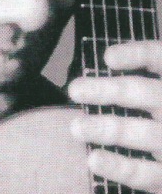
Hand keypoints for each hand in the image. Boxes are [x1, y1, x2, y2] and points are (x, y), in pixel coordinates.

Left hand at [69, 41, 161, 192]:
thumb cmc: (154, 106)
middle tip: (75, 90)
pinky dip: (120, 167)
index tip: (108, 57)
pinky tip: (93, 160)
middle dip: (108, 91)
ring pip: (144, 133)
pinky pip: (147, 173)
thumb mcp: (152, 85)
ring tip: (76, 128)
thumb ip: (141, 73)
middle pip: (144, 94)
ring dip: (108, 129)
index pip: (158, 58)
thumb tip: (105, 60)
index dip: (136, 55)